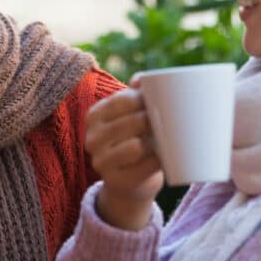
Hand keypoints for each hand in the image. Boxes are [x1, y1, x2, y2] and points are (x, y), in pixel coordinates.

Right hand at [86, 87, 163, 230]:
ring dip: (155, 142)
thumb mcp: (130, 116)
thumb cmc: (134, 139)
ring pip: (135, 146)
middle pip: (130, 123)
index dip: (142, 100)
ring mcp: (101, 162)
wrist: (130, 181)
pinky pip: (144, 168)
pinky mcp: (116, 181)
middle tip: (168, 121)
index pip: (120, 101)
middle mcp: (92, 139)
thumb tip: (141, 79)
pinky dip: (157, 162)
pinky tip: (163, 159)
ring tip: (163, 140)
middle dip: (152, 120)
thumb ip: (135, 95)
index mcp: (94, 116)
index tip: (159, 101)